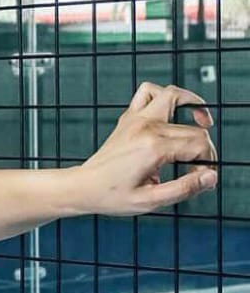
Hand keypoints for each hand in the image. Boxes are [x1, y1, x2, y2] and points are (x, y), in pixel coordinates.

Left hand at [76, 82, 217, 215]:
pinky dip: (164, 96)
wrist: (82, 187)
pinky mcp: (128, 117)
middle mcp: (146, 127)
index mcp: (153, 148)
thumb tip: (211, 176)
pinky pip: (148, 92)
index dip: (207, 163)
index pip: (199, 146)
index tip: (201, 179)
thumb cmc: (111, 196)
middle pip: (193, 129)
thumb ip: (184, 189)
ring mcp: (136, 118)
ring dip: (192, 105)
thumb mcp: (150, 201)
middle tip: (197, 169)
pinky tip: (171, 113)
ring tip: (202, 122)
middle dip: (204, 149)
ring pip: (174, 95)